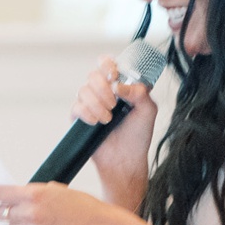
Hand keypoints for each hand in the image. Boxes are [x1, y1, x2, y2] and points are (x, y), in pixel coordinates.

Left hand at [0, 182, 123, 224]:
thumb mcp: (56, 190)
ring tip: (41, 224)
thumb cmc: (83, 207)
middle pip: (3, 213)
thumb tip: (14, 198)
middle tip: (18, 212)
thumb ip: (33, 193)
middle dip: (9, 212)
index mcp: (35, 194)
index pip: (0, 194)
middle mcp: (31, 213)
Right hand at [74, 53, 158, 204]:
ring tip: (108, 119)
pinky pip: (76, 106)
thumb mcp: (148, 110)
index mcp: (120, 85)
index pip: (108, 64)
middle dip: (103, 88)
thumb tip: (120, 85)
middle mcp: (103, 92)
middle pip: (93, 75)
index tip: (114, 75)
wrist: (125, 159)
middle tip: (114, 104)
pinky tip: (96, 123)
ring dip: (97, 104)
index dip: (107, 64)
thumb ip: (140, 93)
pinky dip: (87, 113)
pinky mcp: (79, 117)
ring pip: (83, 90)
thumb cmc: (138, 135)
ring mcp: (90, 103)